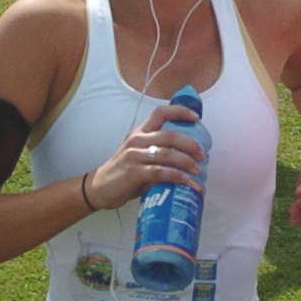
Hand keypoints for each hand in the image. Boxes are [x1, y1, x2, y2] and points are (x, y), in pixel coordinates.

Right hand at [87, 102, 206, 210]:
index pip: (160, 112)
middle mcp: (137, 140)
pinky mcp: (133, 173)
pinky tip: (187, 183)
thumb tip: (188, 160)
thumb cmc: (123, 172)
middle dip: (191, 144)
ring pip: (167, 154)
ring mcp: (134, 156)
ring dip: (187, 162)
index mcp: (140, 133)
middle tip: (203, 155)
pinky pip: (160, 172)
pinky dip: (177, 177)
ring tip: (198, 171)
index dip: (180, 111)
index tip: (197, 117)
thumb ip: (158, 154)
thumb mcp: (138, 156)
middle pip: (170, 135)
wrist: (98, 189)